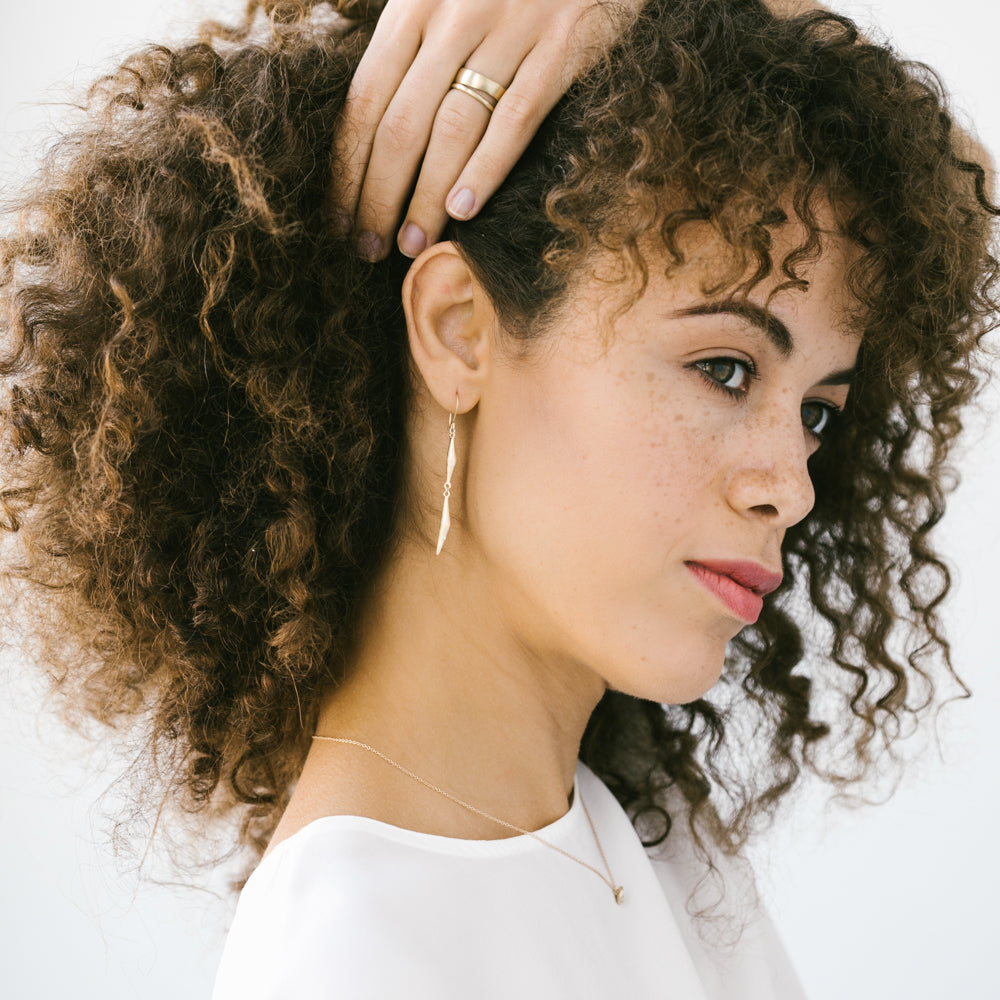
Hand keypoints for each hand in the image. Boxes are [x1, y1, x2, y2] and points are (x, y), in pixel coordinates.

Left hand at [332, 0, 646, 260]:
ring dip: (426, 197)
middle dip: (379, 196)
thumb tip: (373, 134)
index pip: (365, 100)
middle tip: (370, 247)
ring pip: (452, 130)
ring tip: (412, 245)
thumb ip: (411, 47)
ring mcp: (509, 29)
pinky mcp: (560, 46)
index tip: (338, 217)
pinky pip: (515, 120)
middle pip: (401, 125)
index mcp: (412, 3)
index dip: (348, 167)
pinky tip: (463, 212)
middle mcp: (452, 15)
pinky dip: (486, 169)